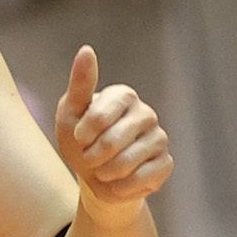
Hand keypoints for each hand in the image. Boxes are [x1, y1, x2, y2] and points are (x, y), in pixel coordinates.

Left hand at [52, 44, 168, 217]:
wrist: (95, 176)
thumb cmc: (80, 141)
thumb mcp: (70, 113)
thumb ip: (80, 83)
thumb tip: (86, 49)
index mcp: (124, 96)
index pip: (99, 117)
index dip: (82, 135)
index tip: (78, 138)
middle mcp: (145, 113)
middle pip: (112, 143)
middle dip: (92, 157)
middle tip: (89, 158)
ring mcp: (159, 138)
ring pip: (126, 164)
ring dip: (104, 174)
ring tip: (102, 169)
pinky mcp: (165, 163)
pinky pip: (140, 180)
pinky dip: (120, 187)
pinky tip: (117, 182)